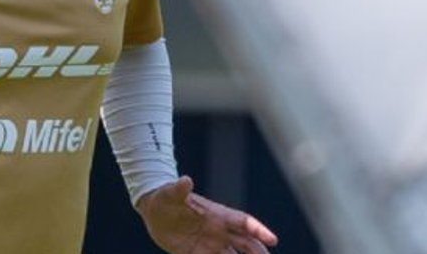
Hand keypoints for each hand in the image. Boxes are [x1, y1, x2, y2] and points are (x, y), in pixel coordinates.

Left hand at [137, 176, 278, 253]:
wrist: (153, 210)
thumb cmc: (165, 196)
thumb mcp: (170, 193)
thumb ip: (179, 189)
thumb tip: (185, 180)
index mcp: (216, 214)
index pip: (243, 222)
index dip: (258, 230)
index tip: (272, 240)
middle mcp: (218, 230)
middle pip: (246, 243)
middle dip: (258, 253)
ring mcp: (210, 243)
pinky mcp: (197, 253)